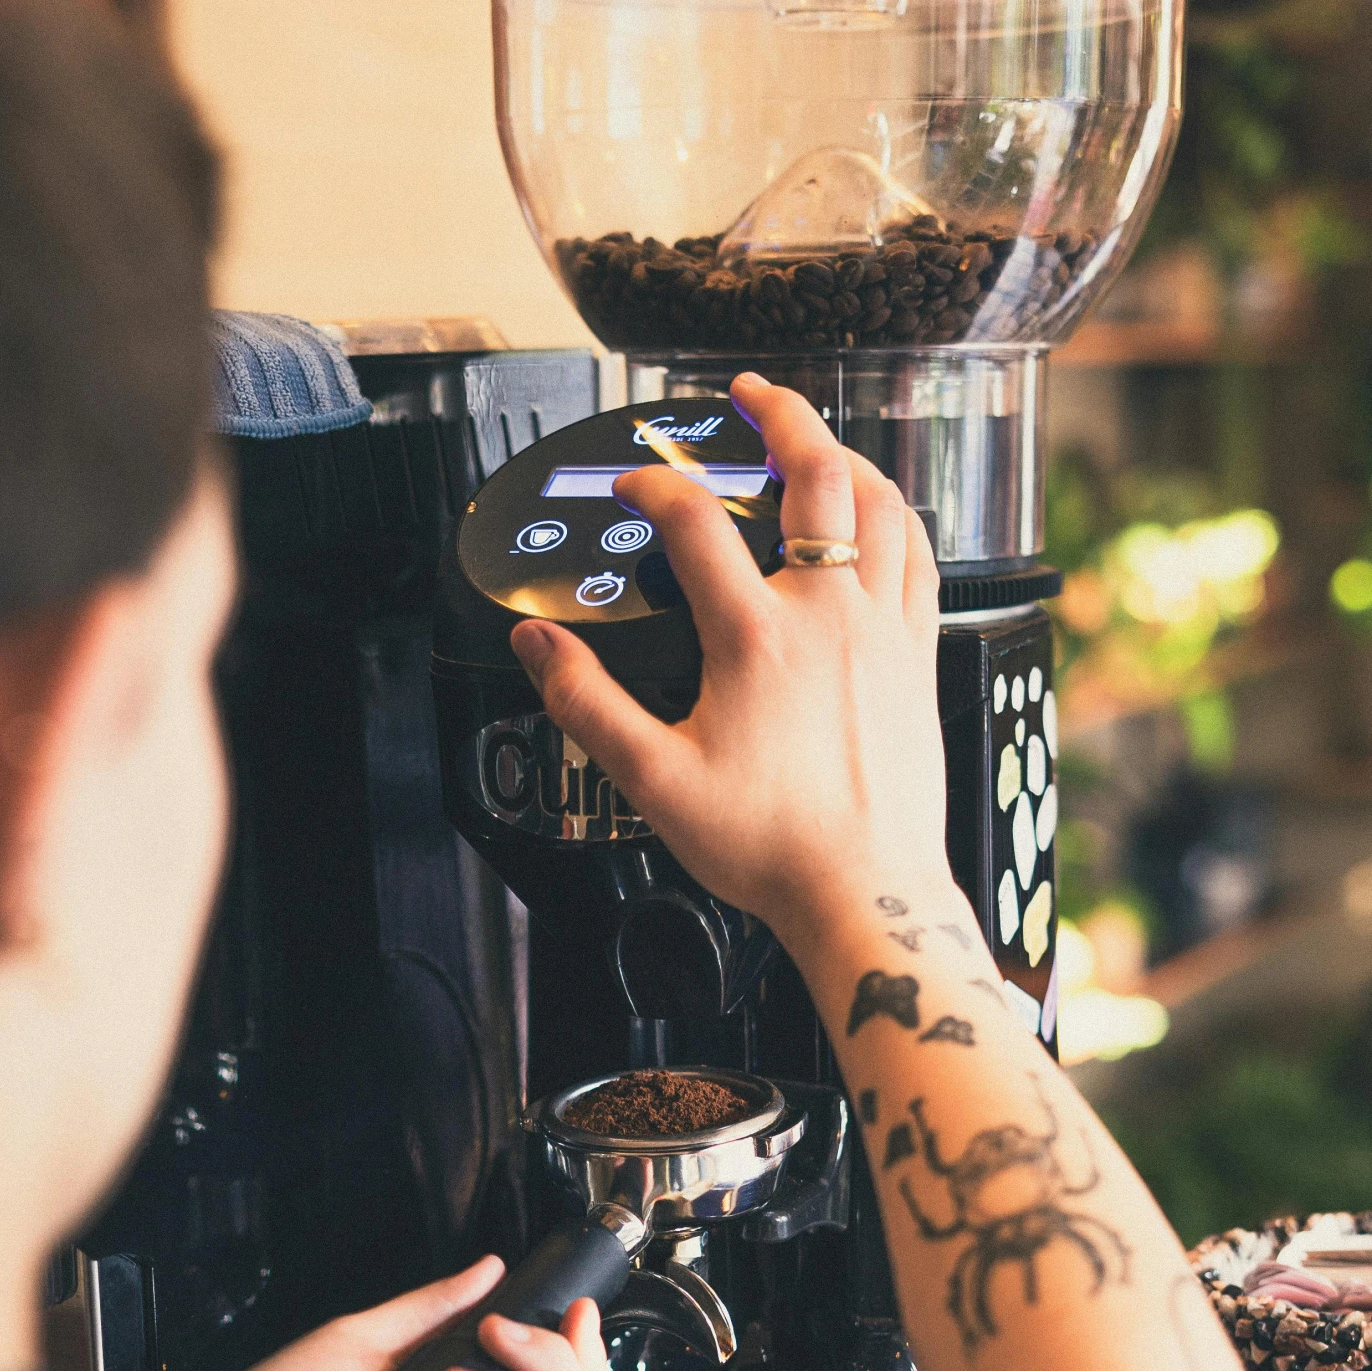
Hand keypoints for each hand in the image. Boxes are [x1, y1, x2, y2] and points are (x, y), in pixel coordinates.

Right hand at [509, 372, 952, 957]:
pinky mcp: (918, 655)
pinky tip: (883, 517)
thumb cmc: (772, 846)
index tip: (631, 485)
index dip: (653, 484)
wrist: (865, 891)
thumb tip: (537, 648)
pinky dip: (898, 516)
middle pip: (815, 472)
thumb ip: (587, 703)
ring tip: (819, 440)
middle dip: (779, 414)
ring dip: (848, 455)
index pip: (695, 520)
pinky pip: (920, 556)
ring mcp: (884, 629)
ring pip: (882, 503)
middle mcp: (829, 615)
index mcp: (756, 637)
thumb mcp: (653, 780)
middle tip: (750, 393)